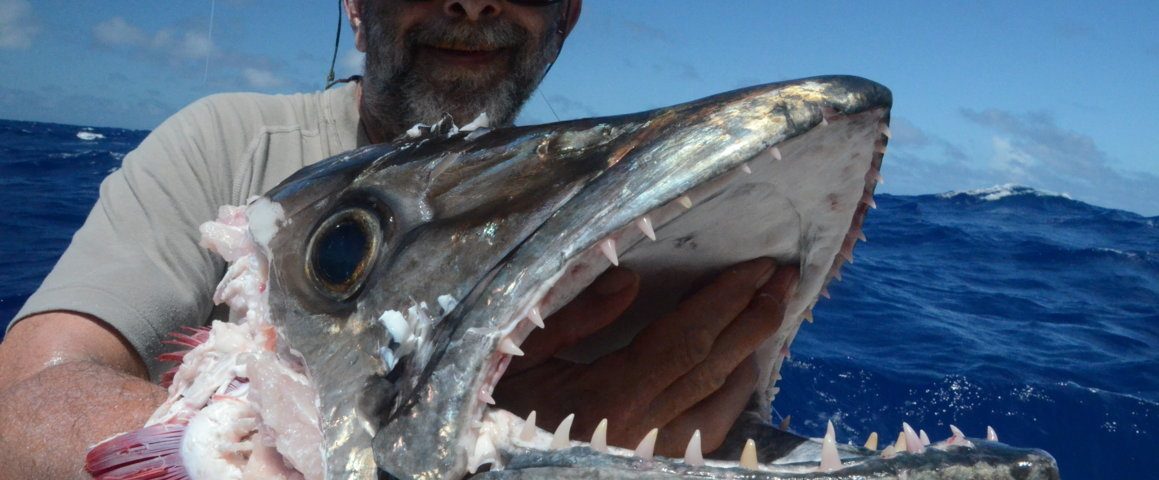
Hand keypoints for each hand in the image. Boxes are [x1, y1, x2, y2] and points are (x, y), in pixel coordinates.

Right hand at [492, 258, 798, 456]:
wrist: (484, 471)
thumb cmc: (496, 412)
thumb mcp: (519, 358)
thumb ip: (574, 319)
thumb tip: (630, 280)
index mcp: (607, 399)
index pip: (684, 340)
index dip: (725, 300)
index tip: (757, 267)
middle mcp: (640, 434)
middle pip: (714, 369)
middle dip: (754, 319)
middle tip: (784, 279)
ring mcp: (651, 458)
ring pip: (721, 407)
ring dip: (750, 357)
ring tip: (768, 315)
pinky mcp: (652, 468)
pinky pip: (708, 435)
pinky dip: (730, 399)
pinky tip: (739, 373)